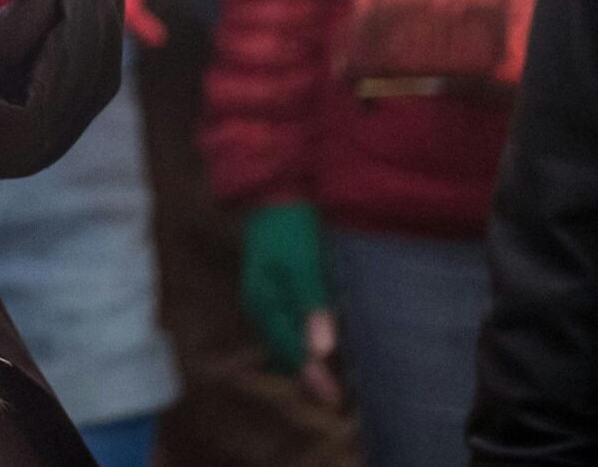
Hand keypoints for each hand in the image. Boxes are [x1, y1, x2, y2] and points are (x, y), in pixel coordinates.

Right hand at [241, 200, 341, 403]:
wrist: (273, 194)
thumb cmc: (290, 228)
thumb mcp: (304, 264)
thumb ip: (311, 305)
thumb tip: (320, 350)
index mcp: (263, 304)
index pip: (291, 352)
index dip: (314, 378)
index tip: (336, 402)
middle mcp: (259, 306)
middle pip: (284, 352)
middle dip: (308, 377)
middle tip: (337, 400)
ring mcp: (264, 297)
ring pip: (285, 341)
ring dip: (306, 361)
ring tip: (332, 379)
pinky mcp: (274, 289)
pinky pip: (287, 326)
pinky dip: (303, 342)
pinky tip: (320, 345)